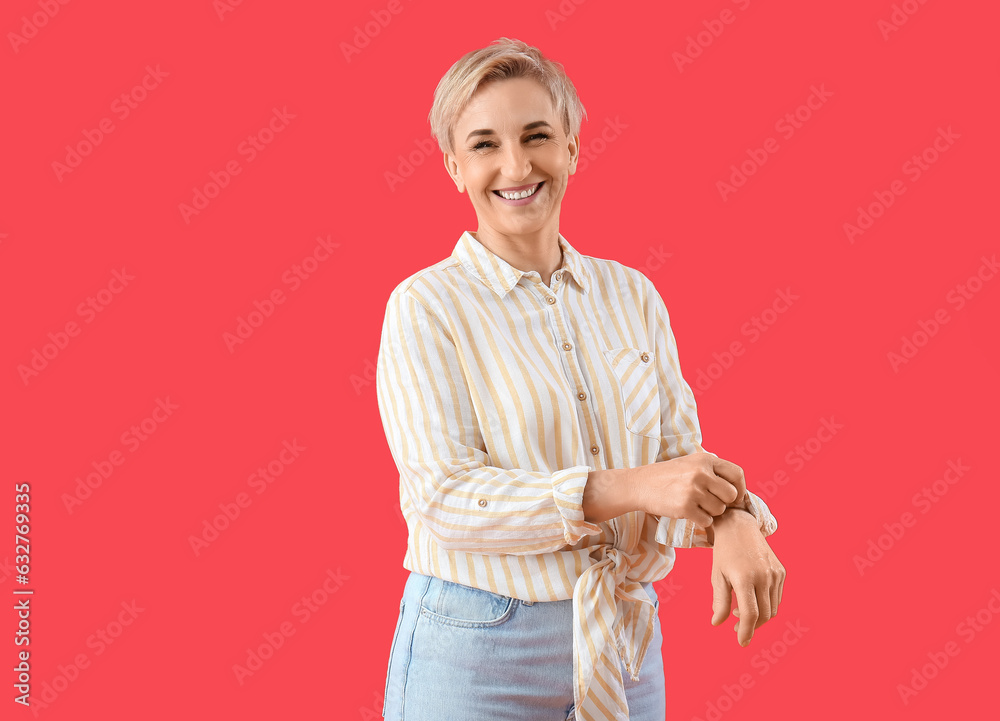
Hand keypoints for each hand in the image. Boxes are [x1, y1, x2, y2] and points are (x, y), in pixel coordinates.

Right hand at [628, 451, 747, 526]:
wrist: (639, 485)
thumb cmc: (667, 476)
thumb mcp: (690, 463)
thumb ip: (712, 470)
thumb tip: (738, 489)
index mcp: (705, 459)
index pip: (737, 474)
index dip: (739, 488)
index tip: (734, 496)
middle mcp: (701, 473)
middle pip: (731, 495)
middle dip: (724, 502)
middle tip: (710, 503)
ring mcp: (693, 490)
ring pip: (719, 509)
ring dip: (710, 512)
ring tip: (694, 505)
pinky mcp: (685, 507)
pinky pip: (707, 521)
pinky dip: (700, 520)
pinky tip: (688, 512)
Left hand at [709, 508, 784, 646]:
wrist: (739, 527)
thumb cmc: (724, 553)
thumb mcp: (717, 576)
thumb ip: (719, 601)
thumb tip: (717, 624)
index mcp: (744, 578)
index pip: (749, 614)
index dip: (746, 631)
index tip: (741, 643)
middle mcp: (763, 576)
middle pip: (764, 615)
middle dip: (752, 627)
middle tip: (737, 629)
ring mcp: (775, 574)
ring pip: (772, 608)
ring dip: (759, 618)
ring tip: (739, 613)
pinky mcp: (781, 572)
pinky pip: (776, 597)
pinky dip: (766, 605)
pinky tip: (751, 601)